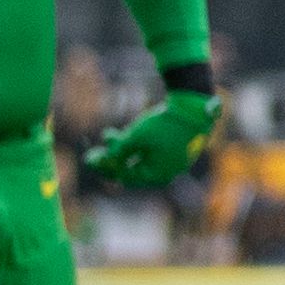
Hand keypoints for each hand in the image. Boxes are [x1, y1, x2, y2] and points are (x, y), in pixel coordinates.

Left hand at [85, 88, 221, 187]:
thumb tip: (104, 161)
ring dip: (121, 147)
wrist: (194, 107)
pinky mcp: (175, 147)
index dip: (107, 167)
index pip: (127, 177)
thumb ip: (120, 150)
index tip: (90, 159)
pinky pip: (150, 149)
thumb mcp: (137, 136)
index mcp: (158, 175)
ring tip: (107, 134)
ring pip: (140, 157)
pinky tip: (125, 133)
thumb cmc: (165, 124)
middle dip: (112, 159)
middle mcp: (166, 172)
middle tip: (93, 154)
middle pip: (132, 169)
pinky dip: (136, 143)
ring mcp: (171, 160)